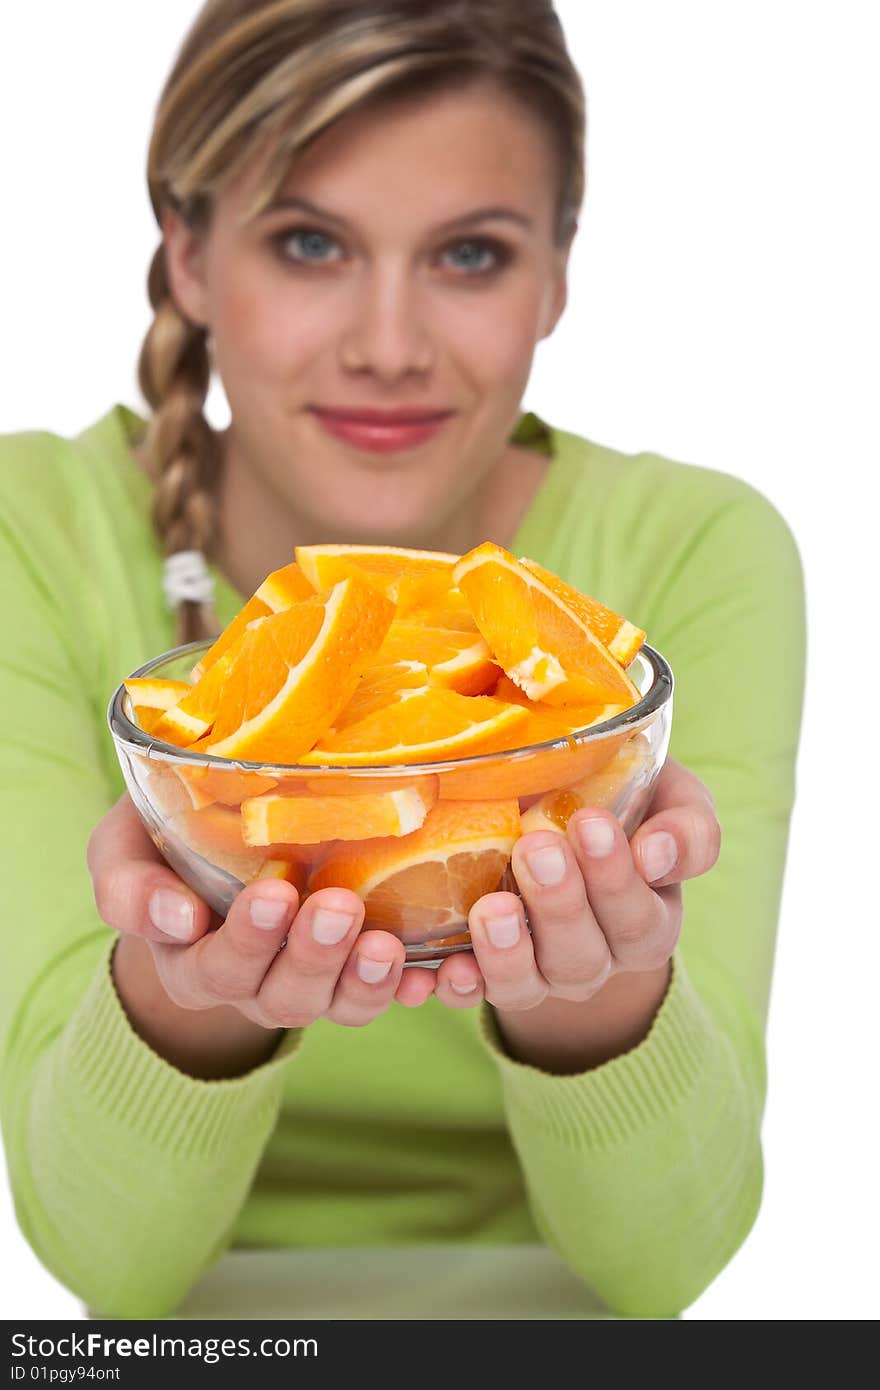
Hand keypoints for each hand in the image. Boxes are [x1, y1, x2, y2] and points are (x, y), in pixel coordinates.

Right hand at [87, 796, 435, 1074]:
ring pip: (339, 1004)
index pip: (218, 969)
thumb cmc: (167, 835)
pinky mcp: (357, 971)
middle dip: (314, 954)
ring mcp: (312, 981)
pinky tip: (435, 971)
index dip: (247, 941)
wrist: (217, 832)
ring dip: (365, 979)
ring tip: (388, 943)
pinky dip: (411, 987)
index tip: (274, 895)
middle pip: (284, 994)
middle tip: (340, 906)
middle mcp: (254, 985)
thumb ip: (129, 885)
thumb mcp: (125, 849)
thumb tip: (174, 918)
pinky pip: (387, 994)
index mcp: (193, 963)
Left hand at [430, 758, 719, 1057]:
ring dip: (508, 952)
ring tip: (492, 907)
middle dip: (559, 904)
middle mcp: (594, 959)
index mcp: (646, 921)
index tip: (590, 822)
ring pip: (527, 985)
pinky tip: (442, 967)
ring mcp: (536, 972)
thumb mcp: (667, 801)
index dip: (616, 877)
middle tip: (536, 847)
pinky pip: (469, 993)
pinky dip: (456, 984)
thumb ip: (685, 829)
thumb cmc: (617, 801)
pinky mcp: (482, 972)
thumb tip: (657, 853)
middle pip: (582, 956)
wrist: (554, 813)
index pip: (639, 918)